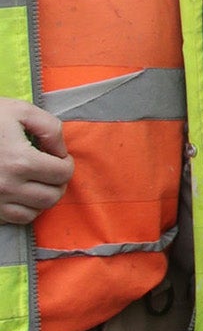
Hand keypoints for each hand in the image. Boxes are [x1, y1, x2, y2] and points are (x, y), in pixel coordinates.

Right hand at [0, 98, 71, 224]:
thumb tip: (61, 152)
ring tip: (38, 181)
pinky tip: (21, 193)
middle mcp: (7, 185)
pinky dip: (24, 209)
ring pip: (35, 212)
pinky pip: (14, 219)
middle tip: (52, 170)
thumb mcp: (21, 111)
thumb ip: (50, 129)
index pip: (62, 174)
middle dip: (58, 182)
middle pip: (52, 196)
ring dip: (43, 197)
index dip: (66, 164)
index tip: (58, 157)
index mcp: (20, 161)